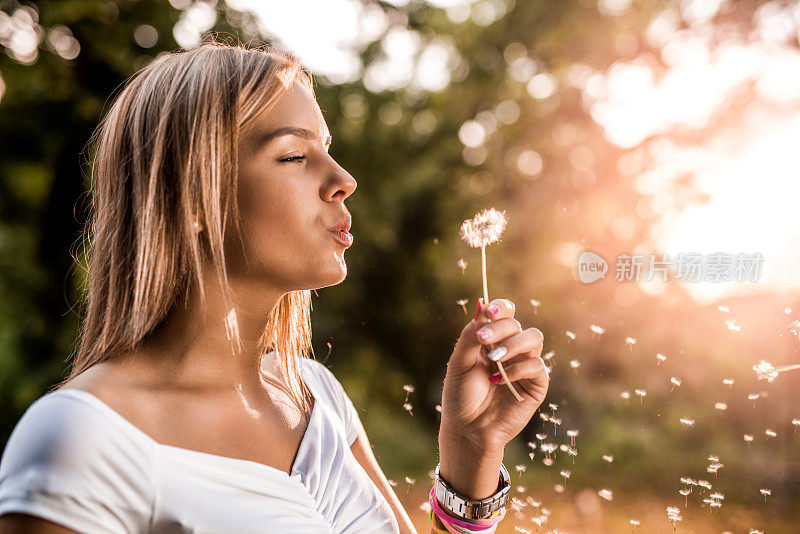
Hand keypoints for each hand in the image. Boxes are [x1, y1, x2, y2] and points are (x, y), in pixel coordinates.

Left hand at [440, 297, 548, 453]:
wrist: (467, 429)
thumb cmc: (460, 396)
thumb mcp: (459, 362)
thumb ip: (471, 334)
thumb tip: (481, 303)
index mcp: (492, 340)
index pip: (505, 313)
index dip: (501, 308)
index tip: (488, 311)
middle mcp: (511, 350)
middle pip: (517, 323)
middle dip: (500, 328)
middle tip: (483, 340)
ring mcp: (524, 366)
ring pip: (534, 337)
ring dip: (513, 343)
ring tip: (494, 358)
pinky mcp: (536, 385)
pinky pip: (536, 365)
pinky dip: (517, 369)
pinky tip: (498, 380)